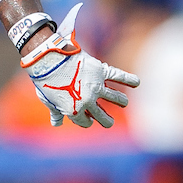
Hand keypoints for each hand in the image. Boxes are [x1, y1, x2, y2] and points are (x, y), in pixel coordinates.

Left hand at [21, 3, 138, 127]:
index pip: (86, 122)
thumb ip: (55, 112)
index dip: (86, 120)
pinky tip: (136, 82)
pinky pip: (119, 77)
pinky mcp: (101, 72)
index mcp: (74, 110)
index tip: (86, 117)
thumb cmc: (46, 81)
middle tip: (109, 122)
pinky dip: (129, 79)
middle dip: (107, 121)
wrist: (49, 59)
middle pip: (102, 117)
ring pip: (115, 98)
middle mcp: (88, 101)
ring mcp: (96, 87)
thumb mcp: (48, 100)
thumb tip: (57, 123)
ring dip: (121, 101)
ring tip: (123, 103)